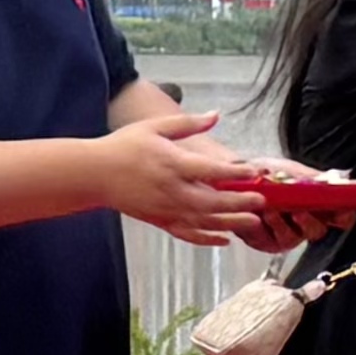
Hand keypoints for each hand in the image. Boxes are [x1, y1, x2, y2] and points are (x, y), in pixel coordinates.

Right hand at [99, 109, 257, 248]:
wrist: (94, 174)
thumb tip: (215, 115)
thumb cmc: (123, 147)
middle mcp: (172, 190)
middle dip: (240, 202)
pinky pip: (188, 234)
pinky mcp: (160, 221)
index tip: (253, 171)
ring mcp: (166, 209)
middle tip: (261, 200)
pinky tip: (225, 239)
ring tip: (253, 221)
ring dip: (231, 222)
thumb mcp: (154, 127)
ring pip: (205, 221)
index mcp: (172, 164)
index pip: (211, 171)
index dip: (235, 172)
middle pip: (214, 201)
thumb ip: (187, 123)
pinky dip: (207, 239)